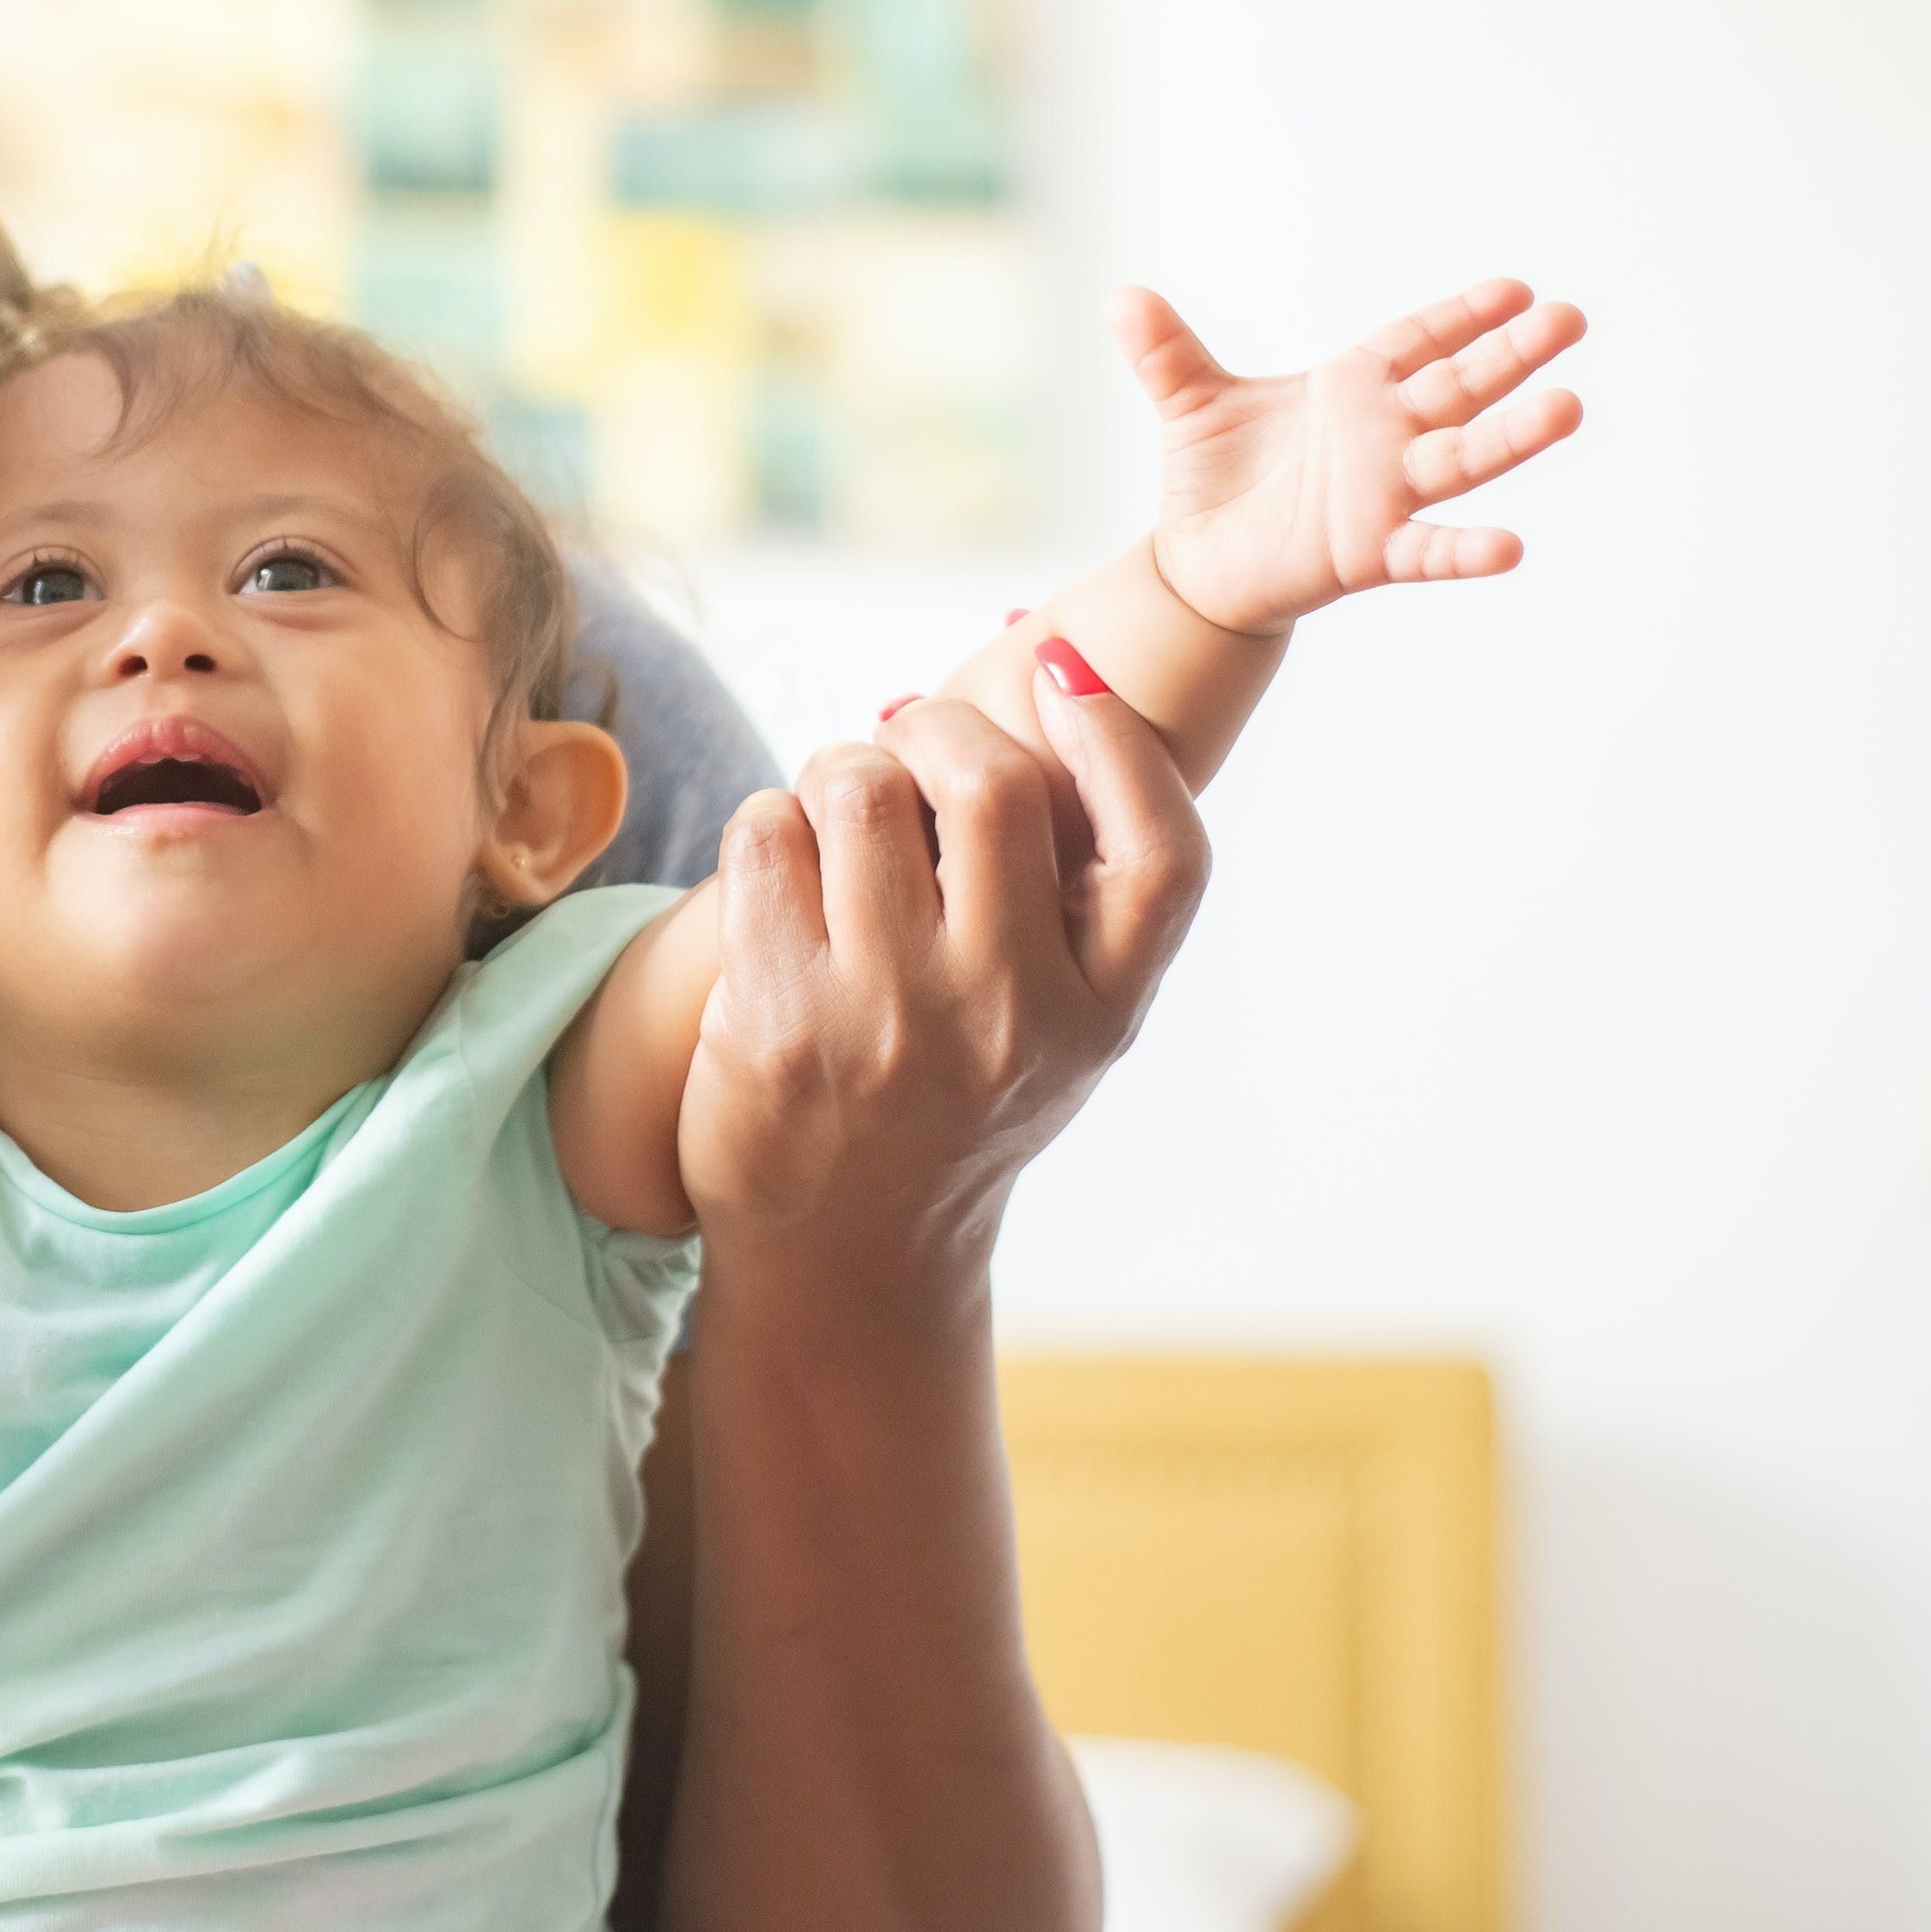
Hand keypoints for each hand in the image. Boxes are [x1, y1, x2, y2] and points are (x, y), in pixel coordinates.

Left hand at [676, 675, 1207, 1314]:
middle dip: (935, 730)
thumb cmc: (954, 1103)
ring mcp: (890, 1019)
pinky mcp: (779, 1022)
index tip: (1063, 679)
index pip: (1164, 856)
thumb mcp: (1062, 1028)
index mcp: (1101, 1012)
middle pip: (996, 787)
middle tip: (907, 745)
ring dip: (839, 772)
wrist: (849, 1252)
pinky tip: (779, 862)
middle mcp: (1010, 1016)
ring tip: (834, 814)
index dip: (1121, 744)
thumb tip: (1048, 691)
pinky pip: (766, 837)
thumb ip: (1073, 900)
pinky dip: (768, 822)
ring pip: (863, 790)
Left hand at [1123, 278, 1586, 635]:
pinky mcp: (1367, 551)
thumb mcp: (1188, 403)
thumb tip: (1119, 296)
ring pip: (1460, 458)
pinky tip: (1511, 548)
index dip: (1465, 315)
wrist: (1196, 562)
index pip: (1420, 340)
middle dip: (1512, 355)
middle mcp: (1384, 436)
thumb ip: (1164, 352)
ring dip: (1512, 436)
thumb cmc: (1217, 475)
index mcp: (1353, 388)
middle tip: (1568, 319)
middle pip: (1460, 387)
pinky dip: (1464, 551)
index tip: (1517, 290)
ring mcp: (1384, 493)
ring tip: (1567, 408)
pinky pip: (1426, 550)